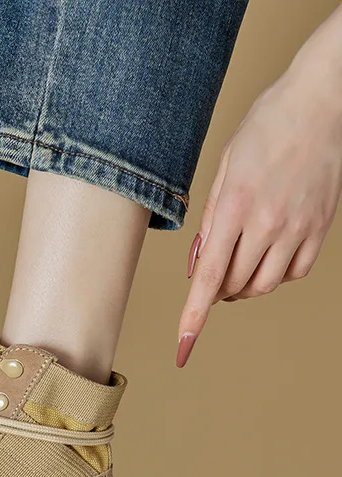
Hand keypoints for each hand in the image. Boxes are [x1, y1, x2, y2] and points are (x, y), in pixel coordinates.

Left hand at [177, 55, 341, 367]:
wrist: (320, 103)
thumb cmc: (265, 128)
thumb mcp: (222, 170)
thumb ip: (210, 220)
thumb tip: (200, 265)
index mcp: (235, 206)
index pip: (210, 276)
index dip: (194, 315)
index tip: (183, 345)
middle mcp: (268, 222)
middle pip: (234, 286)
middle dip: (215, 293)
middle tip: (210, 281)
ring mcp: (298, 226)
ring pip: (264, 285)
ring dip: (242, 289)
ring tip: (235, 272)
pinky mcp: (320, 227)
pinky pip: (294, 272)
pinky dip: (275, 277)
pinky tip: (267, 260)